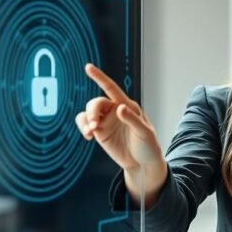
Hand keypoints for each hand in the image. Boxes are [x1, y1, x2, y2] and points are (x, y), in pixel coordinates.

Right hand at [76, 63, 164, 204]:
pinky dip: (83, 126)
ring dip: (86, 120)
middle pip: (96, 103)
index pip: (111, 88)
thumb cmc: (148, 146)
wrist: (143, 164)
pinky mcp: (100, 132)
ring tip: (90, 132)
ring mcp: (106, 121)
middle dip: (92, 111)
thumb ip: (132, 120)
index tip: (88, 67)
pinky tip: (88, 136)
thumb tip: (119, 108)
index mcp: (128, 106)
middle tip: (95, 126)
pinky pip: (85, 123)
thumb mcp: (145, 133)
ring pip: (88, 112)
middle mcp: (115, 111)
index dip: (100, 77)